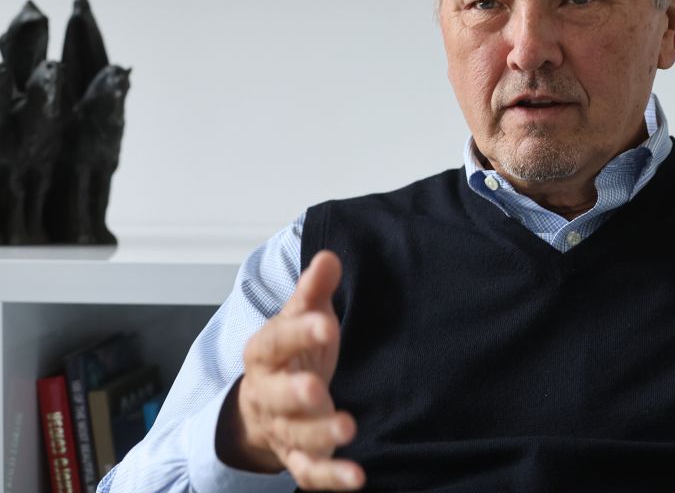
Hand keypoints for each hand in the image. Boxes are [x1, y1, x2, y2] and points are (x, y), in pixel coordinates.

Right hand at [217, 250, 364, 489]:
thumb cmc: (290, 356)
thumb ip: (313, 291)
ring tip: (346, 428)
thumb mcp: (299, 319)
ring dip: (319, 435)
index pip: (275, 342)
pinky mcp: (298, 458)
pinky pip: (310, 472)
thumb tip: (328, 257)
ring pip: (296, 436)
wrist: (264, 406)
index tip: (326, 322)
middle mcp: (269, 394)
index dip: (298, 332)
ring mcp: (282, 429)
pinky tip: (356, 476)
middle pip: (277, 396)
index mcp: (264, 354)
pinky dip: (331, 477)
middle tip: (316, 388)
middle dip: (296, 393)